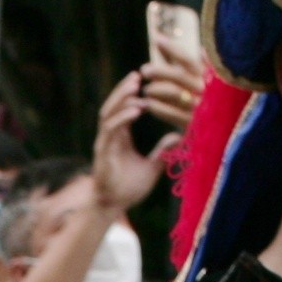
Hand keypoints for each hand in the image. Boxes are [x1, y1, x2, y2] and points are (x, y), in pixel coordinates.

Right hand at [95, 69, 170, 209]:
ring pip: (109, 112)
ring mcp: (104, 142)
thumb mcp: (152, 167)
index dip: (131, 94)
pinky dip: (123, 117)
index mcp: (119, 137)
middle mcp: (109, 136)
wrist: (112, 206)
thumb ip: (162, 151)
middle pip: (113, 105)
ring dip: (122, 97)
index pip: (123, 109)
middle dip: (124, 89)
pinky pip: (112, 129)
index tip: (145, 82)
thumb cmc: (129, 189)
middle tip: (139, 74)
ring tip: (136, 85)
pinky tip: (137, 108)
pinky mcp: (103, 151)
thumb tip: (178, 137)